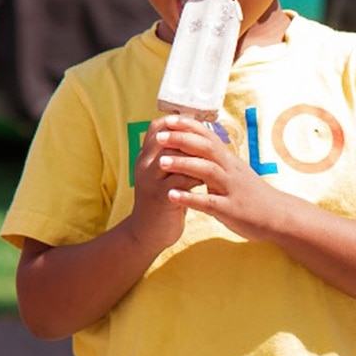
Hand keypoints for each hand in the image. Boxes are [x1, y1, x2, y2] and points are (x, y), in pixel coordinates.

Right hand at [129, 115, 203, 252]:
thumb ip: (170, 158)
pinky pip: (180, 180)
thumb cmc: (160, 201)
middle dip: (190, 139)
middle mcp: (144, 164)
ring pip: (174, 157)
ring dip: (195, 157)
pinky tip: (206, 181)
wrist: (147, 233)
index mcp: (145, 157)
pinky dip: (196, 178)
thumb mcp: (159, 175)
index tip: (196, 124)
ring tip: (211, 161)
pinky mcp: (161, 197)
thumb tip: (190, 138)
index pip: (157, 128)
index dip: (176, 122)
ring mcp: (151, 180)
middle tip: (210, 142)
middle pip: (166, 139)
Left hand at [156, 115, 280, 241]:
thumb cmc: (250, 192)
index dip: (188, 126)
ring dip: (183, 165)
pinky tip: (172, 196)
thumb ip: (214, 158)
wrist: (279, 217)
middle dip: (181, 140)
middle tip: (159, 137)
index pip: (207, 136)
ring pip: (207, 171)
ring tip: (160, 163)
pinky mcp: (232, 210)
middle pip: (206, 148)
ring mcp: (231, 189)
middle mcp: (230, 169)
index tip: (167, 119)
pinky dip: (190, 198)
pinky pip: (209, 202)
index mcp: (228, 159)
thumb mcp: (233, 170)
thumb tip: (192, 141)